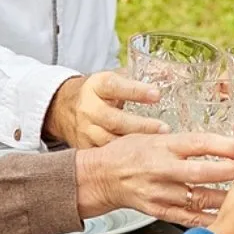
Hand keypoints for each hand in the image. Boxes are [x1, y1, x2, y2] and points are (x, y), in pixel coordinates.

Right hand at [45, 72, 165, 147]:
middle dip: (140, 126)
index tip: (157, 95)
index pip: (115, 86)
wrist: (63, 107)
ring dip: (134, 145)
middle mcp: (88, 108)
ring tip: (158, 147)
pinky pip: (105, 155)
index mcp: (97, 86)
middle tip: (164, 128)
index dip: (136, 91)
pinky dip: (123, 158)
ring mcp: (85, 129)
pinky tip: (142, 160)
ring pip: (109, 140)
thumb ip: (137, 78)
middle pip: (114, 119)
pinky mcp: (84, 146)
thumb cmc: (98, 92)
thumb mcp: (112, 79)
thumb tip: (169, 73)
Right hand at [73, 131, 233, 226]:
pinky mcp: (158, 211)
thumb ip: (183, 142)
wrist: (100, 177)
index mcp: (163, 146)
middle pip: (201, 172)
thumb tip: (220, 142)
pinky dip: (208, 219)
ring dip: (224, 198)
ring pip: (198, 198)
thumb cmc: (127, 153)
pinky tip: (223, 218)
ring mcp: (160, 193)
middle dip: (228, 172)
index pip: (199, 144)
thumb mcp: (152, 136)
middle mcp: (162, 169)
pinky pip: (188, 218)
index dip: (225, 146)